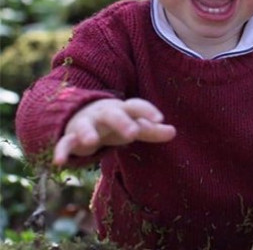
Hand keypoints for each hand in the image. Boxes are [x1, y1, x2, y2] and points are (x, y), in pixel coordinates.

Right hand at [53, 97, 175, 164]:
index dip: (148, 111)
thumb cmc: (113, 124)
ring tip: (92, 142)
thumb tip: (174, 132)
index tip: (160, 119)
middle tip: (133, 132)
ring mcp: (86, 124)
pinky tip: (59, 163)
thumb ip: (152, 130)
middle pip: (113, 114)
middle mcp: (104, 114)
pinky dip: (61, 151)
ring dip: (88, 133)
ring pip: (86, 126)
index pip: (136, 106)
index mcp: (122, 110)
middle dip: (122, 122)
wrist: (79, 115)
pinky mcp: (70, 137)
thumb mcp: (132, 125)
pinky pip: (64, 143)